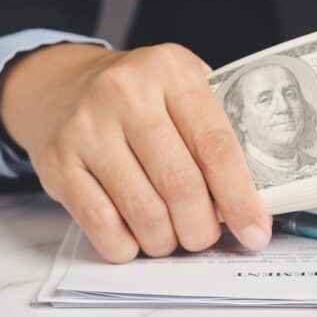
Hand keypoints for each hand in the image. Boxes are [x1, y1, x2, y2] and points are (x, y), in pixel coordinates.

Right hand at [0, 42, 269, 262]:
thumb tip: (257, 197)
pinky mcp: (59, 163)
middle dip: (202, 227)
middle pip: (180, 184)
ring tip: (173, 238)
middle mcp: (125, 93)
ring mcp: (87, 128)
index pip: (216, 145)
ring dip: (166, 240)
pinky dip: (127, 245)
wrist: (59, 85)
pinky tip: (138, 239)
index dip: (240, 197)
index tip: (255, 231)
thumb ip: (218, 130)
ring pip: (143, 210)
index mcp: (171, 71)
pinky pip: (101, 223)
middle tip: (207, 238)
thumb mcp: (183, 88)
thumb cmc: (140, 96)